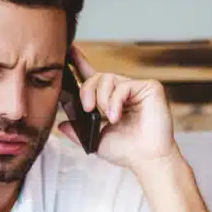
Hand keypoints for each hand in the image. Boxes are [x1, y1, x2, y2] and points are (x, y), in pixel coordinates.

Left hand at [58, 45, 178, 172]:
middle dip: (87, 91)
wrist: (148, 160)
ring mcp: (136, 88)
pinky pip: (123, 85)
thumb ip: (78, 131)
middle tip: (87, 109)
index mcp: (110, 101)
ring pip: (108, 78)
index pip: (93, 77)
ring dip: (102, 98)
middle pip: (97, 76)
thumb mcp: (95, 141)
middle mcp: (123, 91)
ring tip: (107, 117)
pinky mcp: (150, 87)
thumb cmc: (127, 151)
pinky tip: (116, 116)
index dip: (80, 63)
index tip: (69, 52)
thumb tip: (61, 125)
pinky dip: (115, 101)